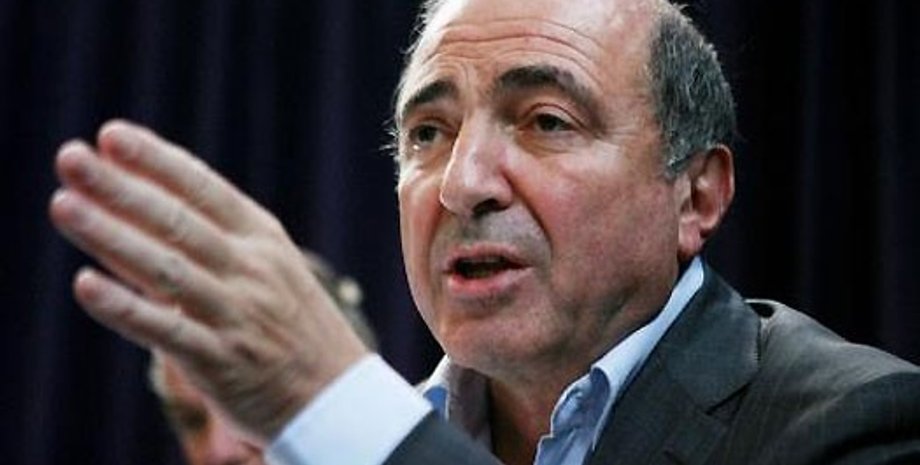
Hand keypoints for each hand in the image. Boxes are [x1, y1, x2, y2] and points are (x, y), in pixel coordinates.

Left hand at [49, 120, 368, 441]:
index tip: (112, 135)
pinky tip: (86, 285)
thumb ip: (201, 240)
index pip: (205, 188)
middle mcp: (252, 269)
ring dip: (112, 235)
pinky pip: (167, 330)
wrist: (334, 393)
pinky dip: (126, 308)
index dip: (157, 161)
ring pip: (167, 269)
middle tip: (71, 157)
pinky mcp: (221, 361)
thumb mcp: (262, 268)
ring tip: (64, 206)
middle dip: (121, 188)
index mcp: (263, 238)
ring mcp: (238, 314)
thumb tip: (125, 205)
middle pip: (179, 221)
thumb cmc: (286, 323)